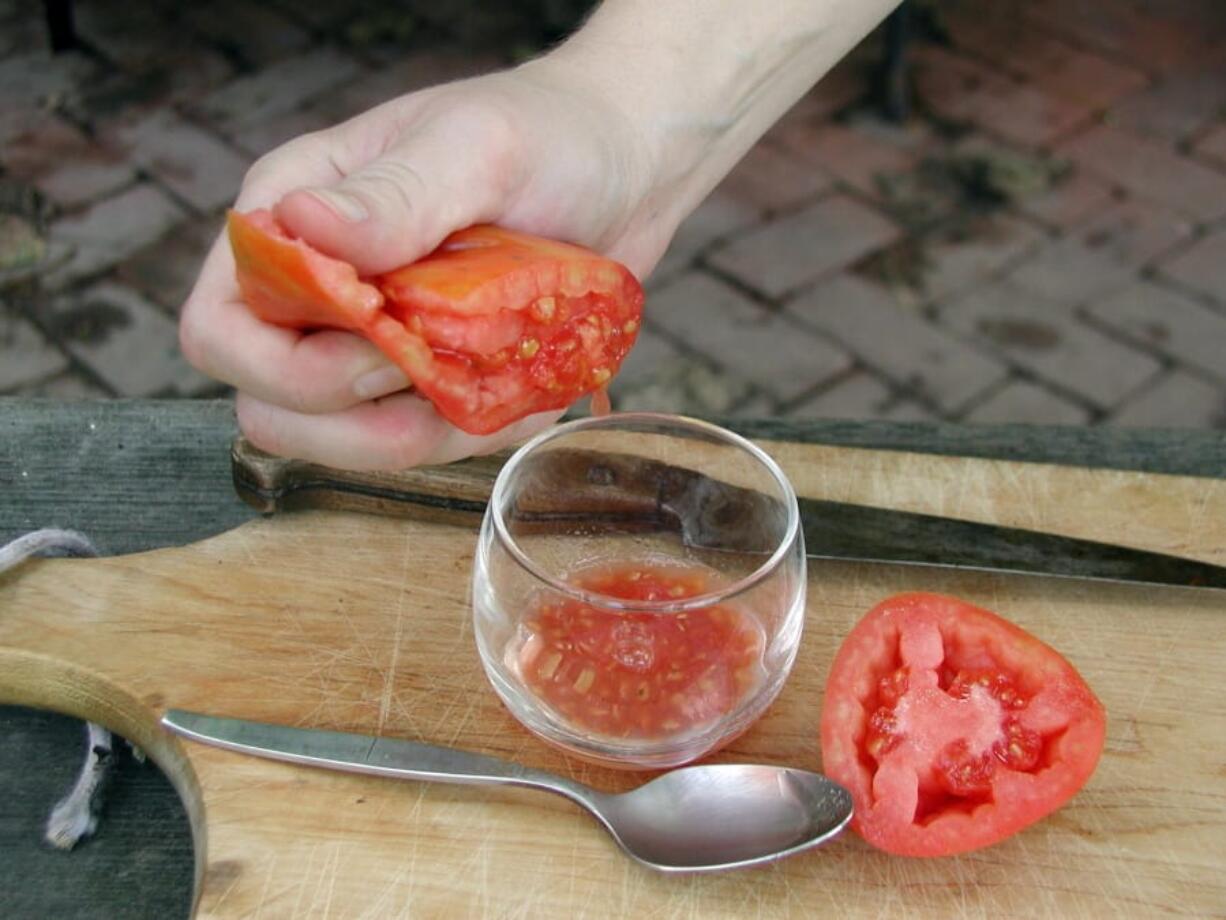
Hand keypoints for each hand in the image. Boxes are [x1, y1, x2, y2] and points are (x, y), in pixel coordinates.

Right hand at [180, 61, 665, 469]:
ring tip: (490, 373)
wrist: (628, 168)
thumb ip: (393, 196)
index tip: (378, 343)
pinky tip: (513, 384)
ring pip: (343, 443)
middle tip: (437, 371)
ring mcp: (370, 341)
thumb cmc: (549, 133)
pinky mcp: (426, 377)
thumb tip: (302, 226)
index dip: (283, 367)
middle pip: (269, 409)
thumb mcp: (478, 149)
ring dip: (419, 434)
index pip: (221, 330)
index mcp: (293, 218)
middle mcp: (317, 287)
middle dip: (350, 420)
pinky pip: (418, 442)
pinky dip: (466, 432)